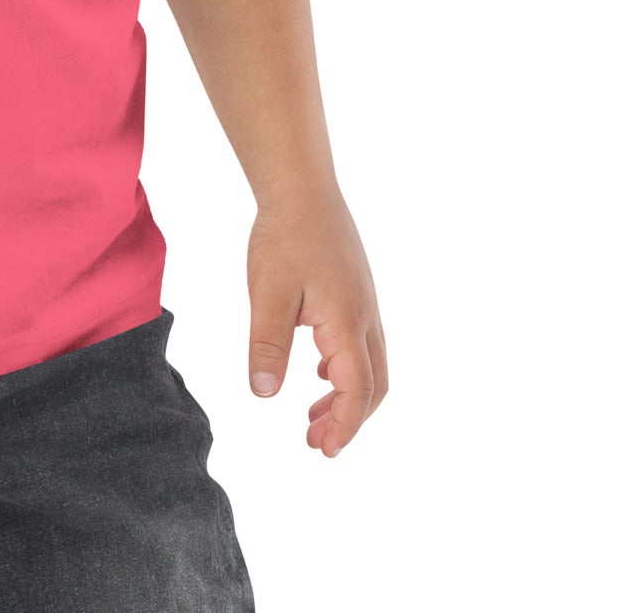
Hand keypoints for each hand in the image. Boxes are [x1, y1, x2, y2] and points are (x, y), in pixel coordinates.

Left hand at [247, 193, 386, 456]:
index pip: (358, 391)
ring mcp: (364, 303)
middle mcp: (366, 317)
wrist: (302, 187)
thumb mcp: (268, 294)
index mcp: (348, 324)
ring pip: (370, 364)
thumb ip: (266, 345)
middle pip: (373, 384)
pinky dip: (345, 369)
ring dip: (347, 396)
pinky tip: (317, 371)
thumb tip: (263, 394)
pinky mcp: (356, 291)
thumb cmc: (284, 238)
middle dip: (349, 419)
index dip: (344, 426)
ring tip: (312, 414)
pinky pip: (361, 343)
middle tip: (316, 442)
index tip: (323, 451)